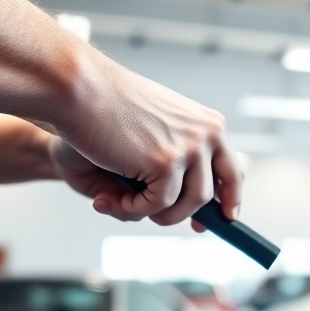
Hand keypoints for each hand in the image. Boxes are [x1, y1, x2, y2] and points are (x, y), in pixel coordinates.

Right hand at [51, 60, 241, 226]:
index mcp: (207, 124)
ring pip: (189, 204)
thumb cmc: (106, 107)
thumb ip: (168, 167)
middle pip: (212, 192)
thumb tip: (167, 210)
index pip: (230, 169)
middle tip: (162, 220)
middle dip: (192, 216)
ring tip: (126, 205)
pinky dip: (134, 209)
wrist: (79, 89)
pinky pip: (159, 205)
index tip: (226, 217)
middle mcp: (207, 134)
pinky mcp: (167, 162)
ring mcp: (190, 148)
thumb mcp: (152, 135)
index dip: (229, 198)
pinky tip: (113, 198)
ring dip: (158, 214)